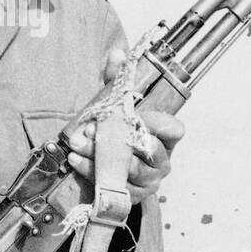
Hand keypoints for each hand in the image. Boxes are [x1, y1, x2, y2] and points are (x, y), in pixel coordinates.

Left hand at [65, 47, 184, 203]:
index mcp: (165, 138)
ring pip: (129, 170)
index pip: (175, 129)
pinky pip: (113, 186)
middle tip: (93, 129)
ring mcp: (148, 181)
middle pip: (148, 150)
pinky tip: (75, 160)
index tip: (133, 115)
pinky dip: (91, 172)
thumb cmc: (118, 134)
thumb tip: (118, 54)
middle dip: (118, 138)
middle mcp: (161, 161)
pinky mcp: (130, 197)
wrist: (109, 169)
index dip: (157, 122)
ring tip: (77, 144)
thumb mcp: (118, 106)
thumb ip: (118, 81)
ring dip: (100, 156)